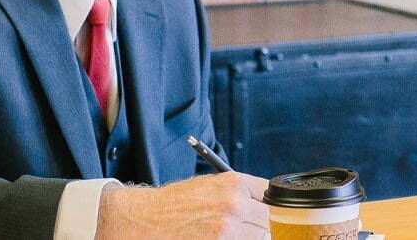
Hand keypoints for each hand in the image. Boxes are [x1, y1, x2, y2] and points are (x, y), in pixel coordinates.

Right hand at [98, 172, 269, 239]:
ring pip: (262, 237)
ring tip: (232, 232)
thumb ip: (240, 193)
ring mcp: (227, 229)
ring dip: (252, 236)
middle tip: (248, 226)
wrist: (144, 219)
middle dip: (262, 224)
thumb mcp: (210, 185)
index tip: (266, 212)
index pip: (272, 196)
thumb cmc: (175, 203)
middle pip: (270, 220)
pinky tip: (221, 238)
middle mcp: (233, 205)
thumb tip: (265, 204)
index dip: (269, 206)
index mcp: (234, 183)